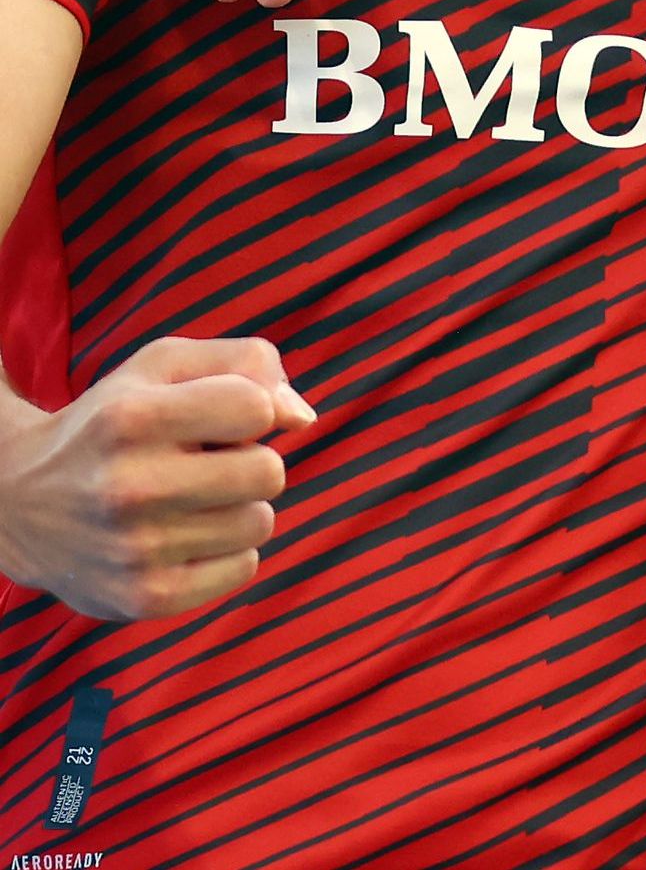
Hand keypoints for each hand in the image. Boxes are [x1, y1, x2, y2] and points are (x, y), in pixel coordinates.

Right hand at [0, 337, 314, 621]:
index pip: (257, 408)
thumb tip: (301, 419)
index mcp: (130, 419)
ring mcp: (135, 549)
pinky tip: (182, 538)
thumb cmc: (115, 423)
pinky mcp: (146, 597)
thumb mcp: (164, 367)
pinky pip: (244, 567)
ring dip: (237, 507)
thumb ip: (247, 364)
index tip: (215, 421)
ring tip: (186, 501)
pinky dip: (227, 551)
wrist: (17, 505)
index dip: (252, 411)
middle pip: (268, 471)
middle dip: (248, 461)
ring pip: (260, 521)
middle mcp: (128, 486)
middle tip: (201, 465)